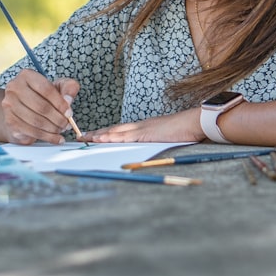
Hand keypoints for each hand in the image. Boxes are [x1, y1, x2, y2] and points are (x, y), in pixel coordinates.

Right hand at [0, 69, 80, 144]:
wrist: (22, 109)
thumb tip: (68, 100)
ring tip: (61, 130)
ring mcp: (9, 106)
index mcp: (26, 75)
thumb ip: (69, 88)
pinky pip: (31, 132)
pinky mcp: (10, 121)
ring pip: (36, 121)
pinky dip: (47, 137)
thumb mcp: (59, 86)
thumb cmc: (42, 96)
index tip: (69, 113)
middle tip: (67, 124)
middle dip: (58, 118)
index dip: (60, 103)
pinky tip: (55, 138)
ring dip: (53, 128)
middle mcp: (14, 88)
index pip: (46, 89)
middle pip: (41, 107)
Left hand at [82, 108, 202, 142]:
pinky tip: (99, 139)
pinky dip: (109, 138)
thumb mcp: (166, 140)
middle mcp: (139, 126)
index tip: (92, 136)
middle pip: (113, 130)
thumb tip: (147, 153)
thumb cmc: (184, 131)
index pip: (120, 131)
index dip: (105, 133)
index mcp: (144, 128)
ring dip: (98, 135)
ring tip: (83, 138)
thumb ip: (156, 144)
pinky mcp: (145, 133)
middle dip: (96, 134)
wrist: (195, 122)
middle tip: (80, 137)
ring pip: (114, 132)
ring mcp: (141, 128)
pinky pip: (123, 136)